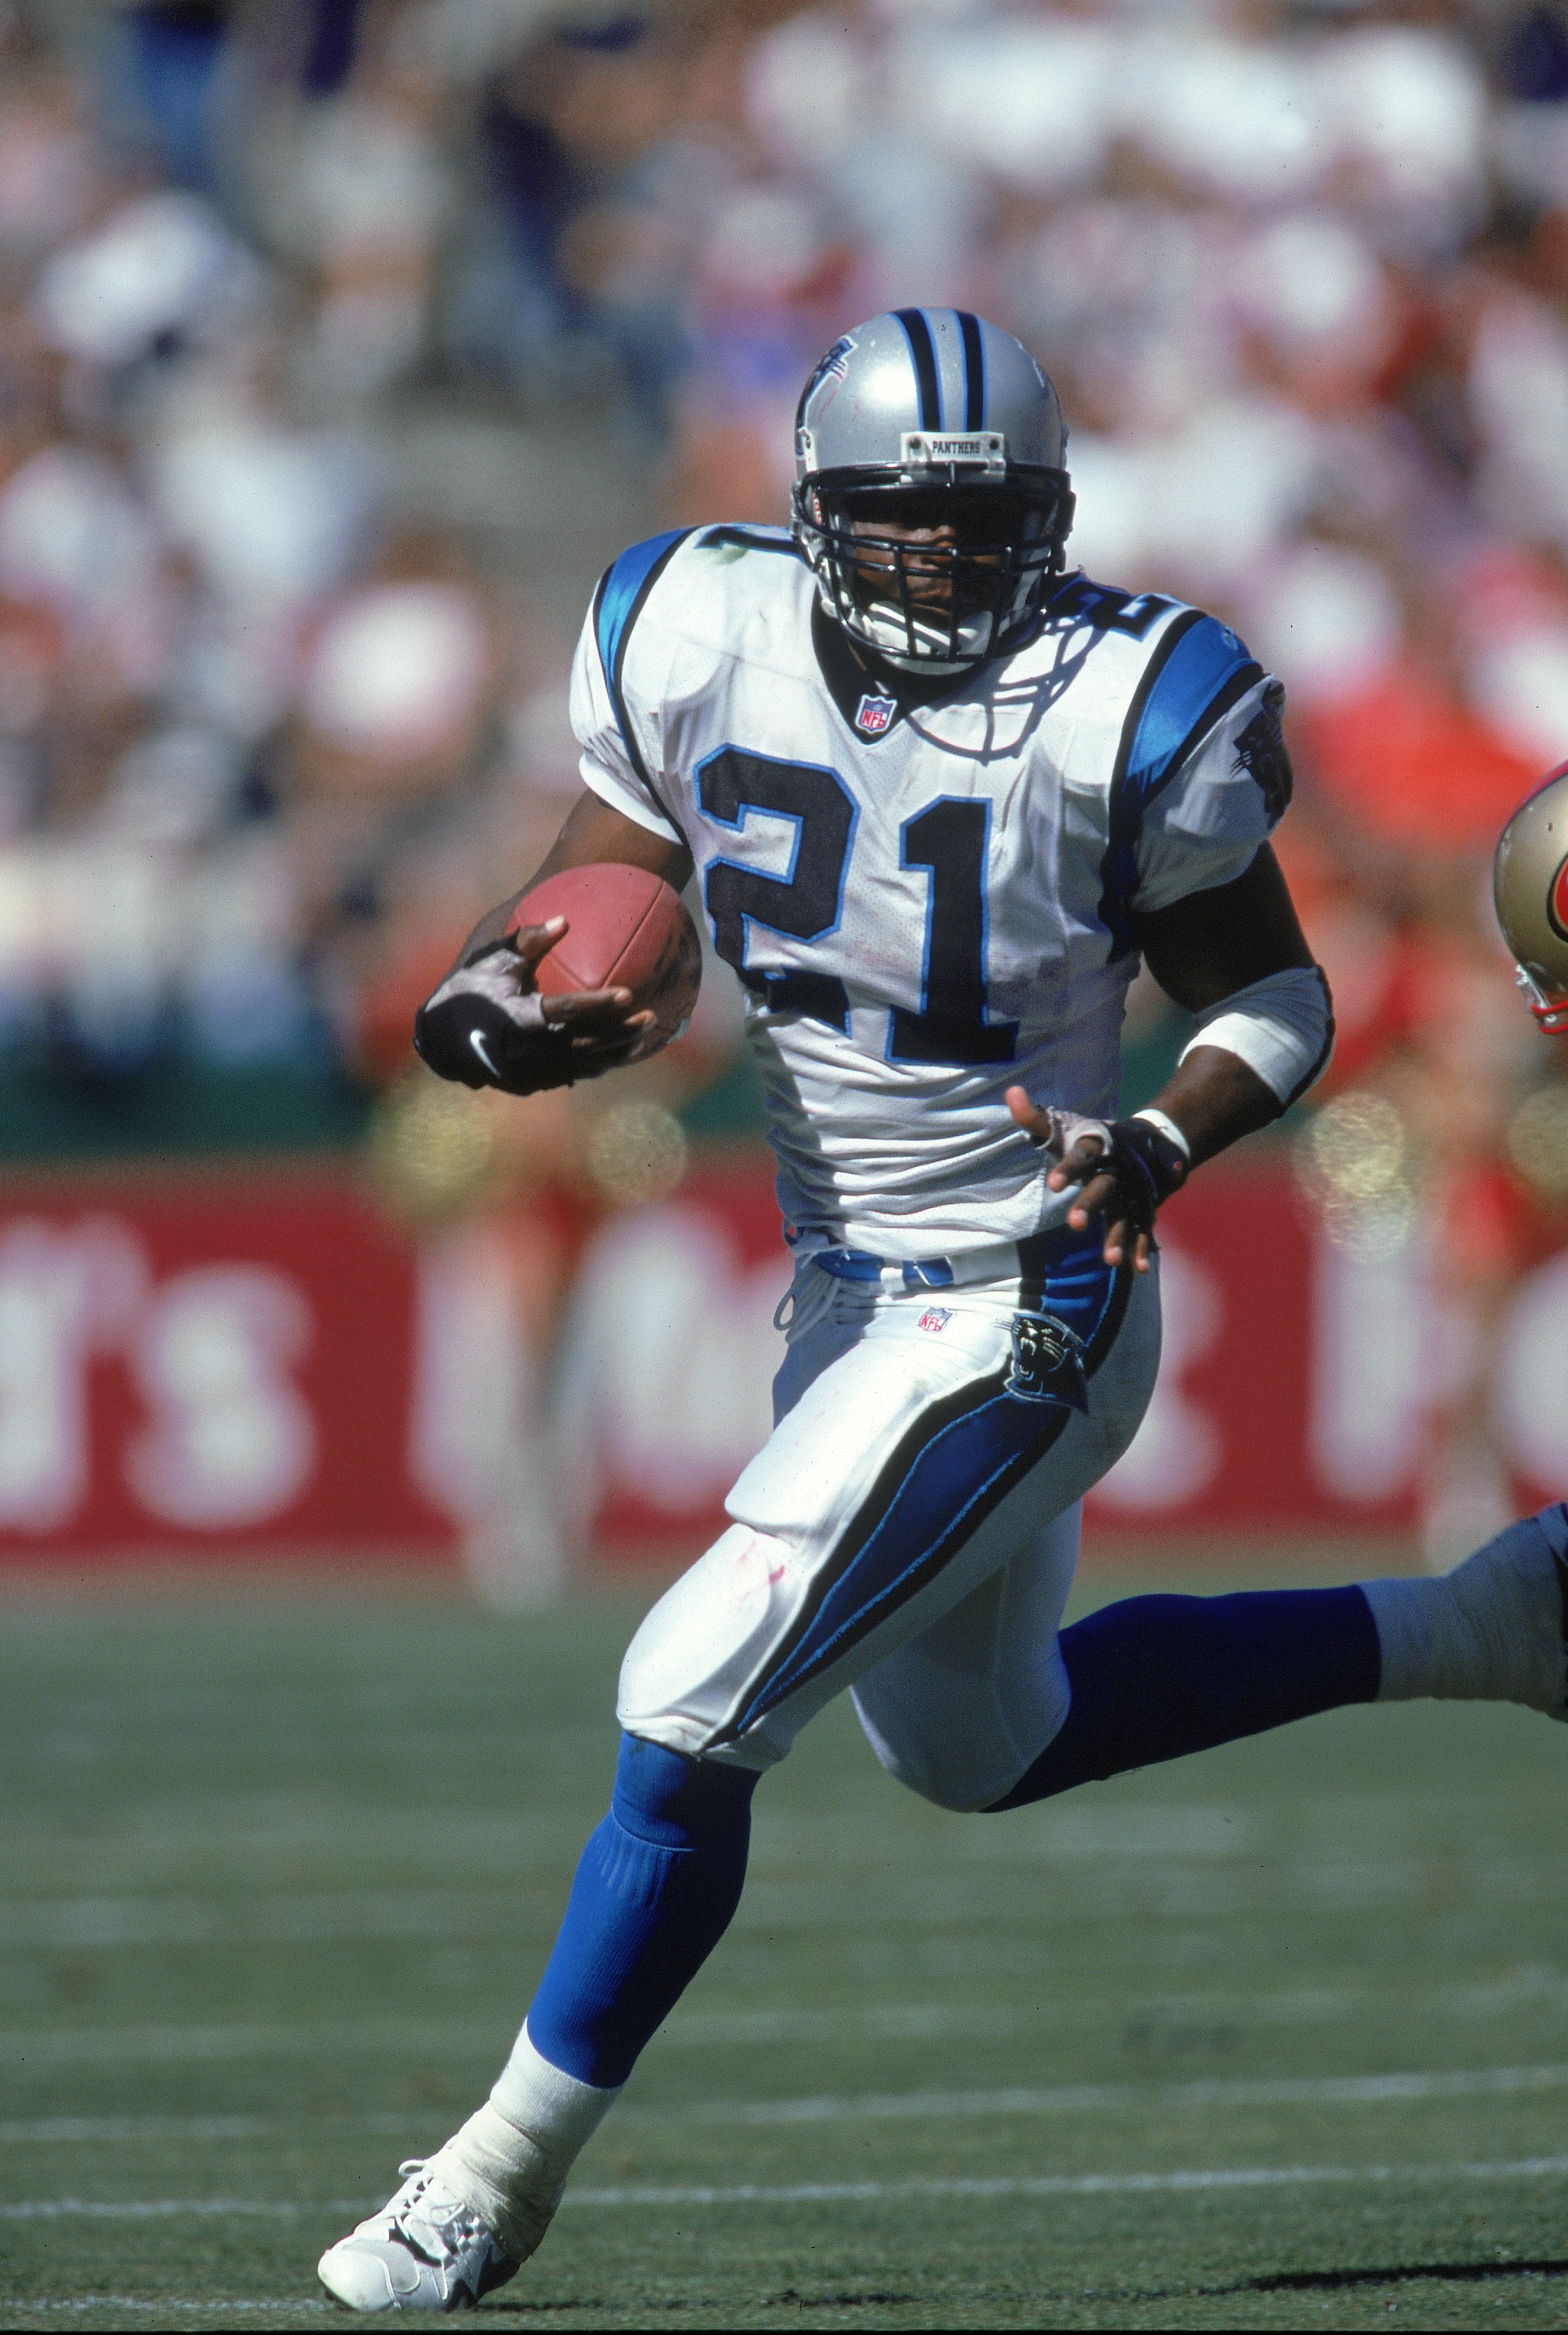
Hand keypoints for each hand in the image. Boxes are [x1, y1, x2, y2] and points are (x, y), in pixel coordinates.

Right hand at [414, 917, 654, 1093]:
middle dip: (619, 1032)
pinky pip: (572, 1076)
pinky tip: (620, 1054)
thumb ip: (526, 940)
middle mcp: (523, 1051)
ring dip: (615, 1052)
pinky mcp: (530, 1084)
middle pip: (582, 1044)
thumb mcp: (492, 960)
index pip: (564, 1012)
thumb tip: (564, 920)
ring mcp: (527, 1073)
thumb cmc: (471, 989)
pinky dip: (597, 1065)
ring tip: (644, 1037)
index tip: (627, 994)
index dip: (597, 1004)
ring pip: (581, 1066)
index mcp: (515, 1018)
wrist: (441, 1039)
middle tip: (650, 1017)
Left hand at [1006, 1089, 1186, 1273]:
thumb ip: (1034, 1117)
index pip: (1081, 1154)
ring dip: (1119, 1234)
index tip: (1052, 1184)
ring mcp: (1134, 1189)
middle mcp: (1117, 1167)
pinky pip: (1143, 1228)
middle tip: (1073, 1224)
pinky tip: (1137, 1268)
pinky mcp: (1144, 1206)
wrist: (1147, 1139)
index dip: (1068, 1167)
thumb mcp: (1063, 1126)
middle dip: (1090, 1203)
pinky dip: (1141, 1246)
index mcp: (1097, 1145)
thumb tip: (1011, 1092)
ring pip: (1127, 1212)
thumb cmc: (1088, 1137)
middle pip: (1104, 1185)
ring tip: (1110, 1260)